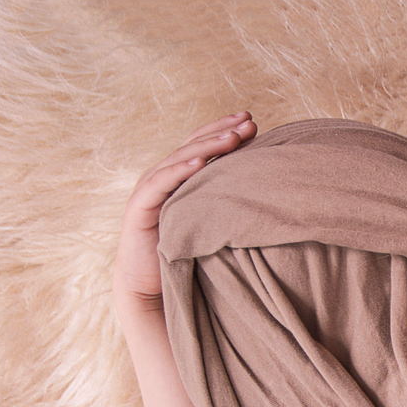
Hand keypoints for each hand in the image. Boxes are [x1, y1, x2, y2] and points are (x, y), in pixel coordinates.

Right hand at [113, 111, 257, 307]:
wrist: (150, 285)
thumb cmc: (186, 255)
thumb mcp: (212, 223)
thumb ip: (228, 205)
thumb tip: (267, 196)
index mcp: (180, 177)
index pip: (204, 145)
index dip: (225, 130)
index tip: (253, 121)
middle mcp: (164, 177)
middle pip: (195, 145)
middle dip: (222, 131)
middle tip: (249, 121)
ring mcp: (150, 189)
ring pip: (180, 159)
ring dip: (208, 146)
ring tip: (233, 137)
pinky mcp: (140, 207)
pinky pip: (161, 184)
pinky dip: (180, 170)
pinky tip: (200, 163)